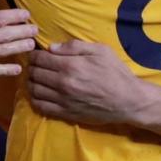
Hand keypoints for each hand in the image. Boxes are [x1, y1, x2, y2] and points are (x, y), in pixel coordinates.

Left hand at [28, 40, 147, 125]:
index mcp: (70, 66)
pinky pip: (41, 106)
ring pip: (34, 90)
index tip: (36, 54)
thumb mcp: (100, 50)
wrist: (128, 100)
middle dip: (32, 67)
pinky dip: (35, 99)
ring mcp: (63, 100)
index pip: (39, 59)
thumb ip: (74, 46)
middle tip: (35, 65)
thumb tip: (52, 47)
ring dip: (31, 82)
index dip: (34, 54)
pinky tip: (39, 93)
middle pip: (34, 73)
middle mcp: (62, 83)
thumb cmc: (116, 72)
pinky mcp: (65, 113)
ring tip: (36, 78)